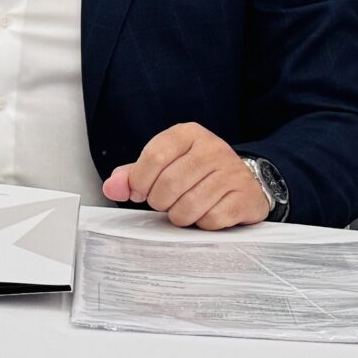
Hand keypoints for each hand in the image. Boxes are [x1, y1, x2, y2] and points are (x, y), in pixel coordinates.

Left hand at [103, 123, 269, 228]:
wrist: (246, 179)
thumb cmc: (196, 172)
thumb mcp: (163, 164)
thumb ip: (133, 175)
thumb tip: (111, 187)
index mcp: (188, 134)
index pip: (153, 157)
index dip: (139, 181)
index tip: (139, 192)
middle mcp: (213, 149)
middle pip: (169, 184)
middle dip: (159, 201)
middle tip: (164, 202)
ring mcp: (232, 173)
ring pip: (189, 206)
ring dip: (179, 215)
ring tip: (183, 208)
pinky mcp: (245, 198)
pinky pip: (211, 220)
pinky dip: (202, 223)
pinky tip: (205, 213)